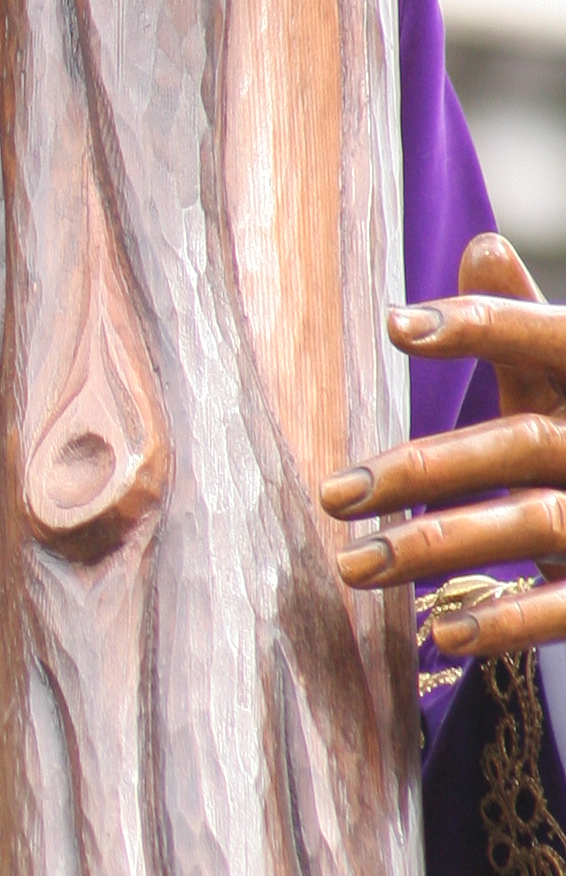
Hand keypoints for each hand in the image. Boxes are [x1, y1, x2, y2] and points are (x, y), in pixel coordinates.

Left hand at [322, 232, 565, 657]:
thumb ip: (525, 330)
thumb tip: (481, 243)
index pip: (550, 340)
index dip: (482, 326)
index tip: (393, 324)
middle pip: (521, 442)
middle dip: (423, 467)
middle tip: (332, 495)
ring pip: (533, 523)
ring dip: (437, 546)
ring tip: (353, 566)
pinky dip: (508, 620)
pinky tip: (441, 632)